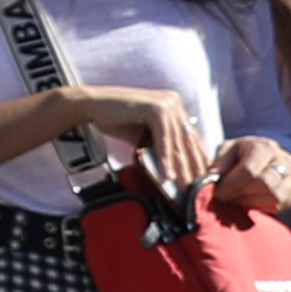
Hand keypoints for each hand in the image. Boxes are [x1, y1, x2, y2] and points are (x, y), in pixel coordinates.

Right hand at [68, 80, 215, 184]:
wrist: (90, 106)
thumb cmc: (115, 120)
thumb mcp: (145, 134)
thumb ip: (163, 143)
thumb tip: (180, 166)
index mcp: (174, 105)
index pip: (189, 137)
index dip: (196, 160)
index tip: (200, 180)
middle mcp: (174, 101)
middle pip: (186, 141)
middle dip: (192, 168)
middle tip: (197, 190)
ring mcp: (167, 103)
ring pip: (177, 143)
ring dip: (180, 168)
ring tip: (183, 188)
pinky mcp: (156, 108)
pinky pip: (164, 140)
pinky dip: (165, 160)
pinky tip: (167, 176)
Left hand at [211, 134, 290, 220]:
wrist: (268, 157)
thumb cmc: (242, 154)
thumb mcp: (227, 151)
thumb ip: (219, 164)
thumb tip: (211, 179)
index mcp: (263, 147)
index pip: (249, 170)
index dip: (232, 184)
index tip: (219, 192)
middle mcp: (284, 160)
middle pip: (266, 184)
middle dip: (242, 195)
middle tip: (227, 198)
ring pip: (276, 197)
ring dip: (252, 203)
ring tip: (237, 201)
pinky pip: (283, 205)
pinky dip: (264, 207)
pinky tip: (252, 203)